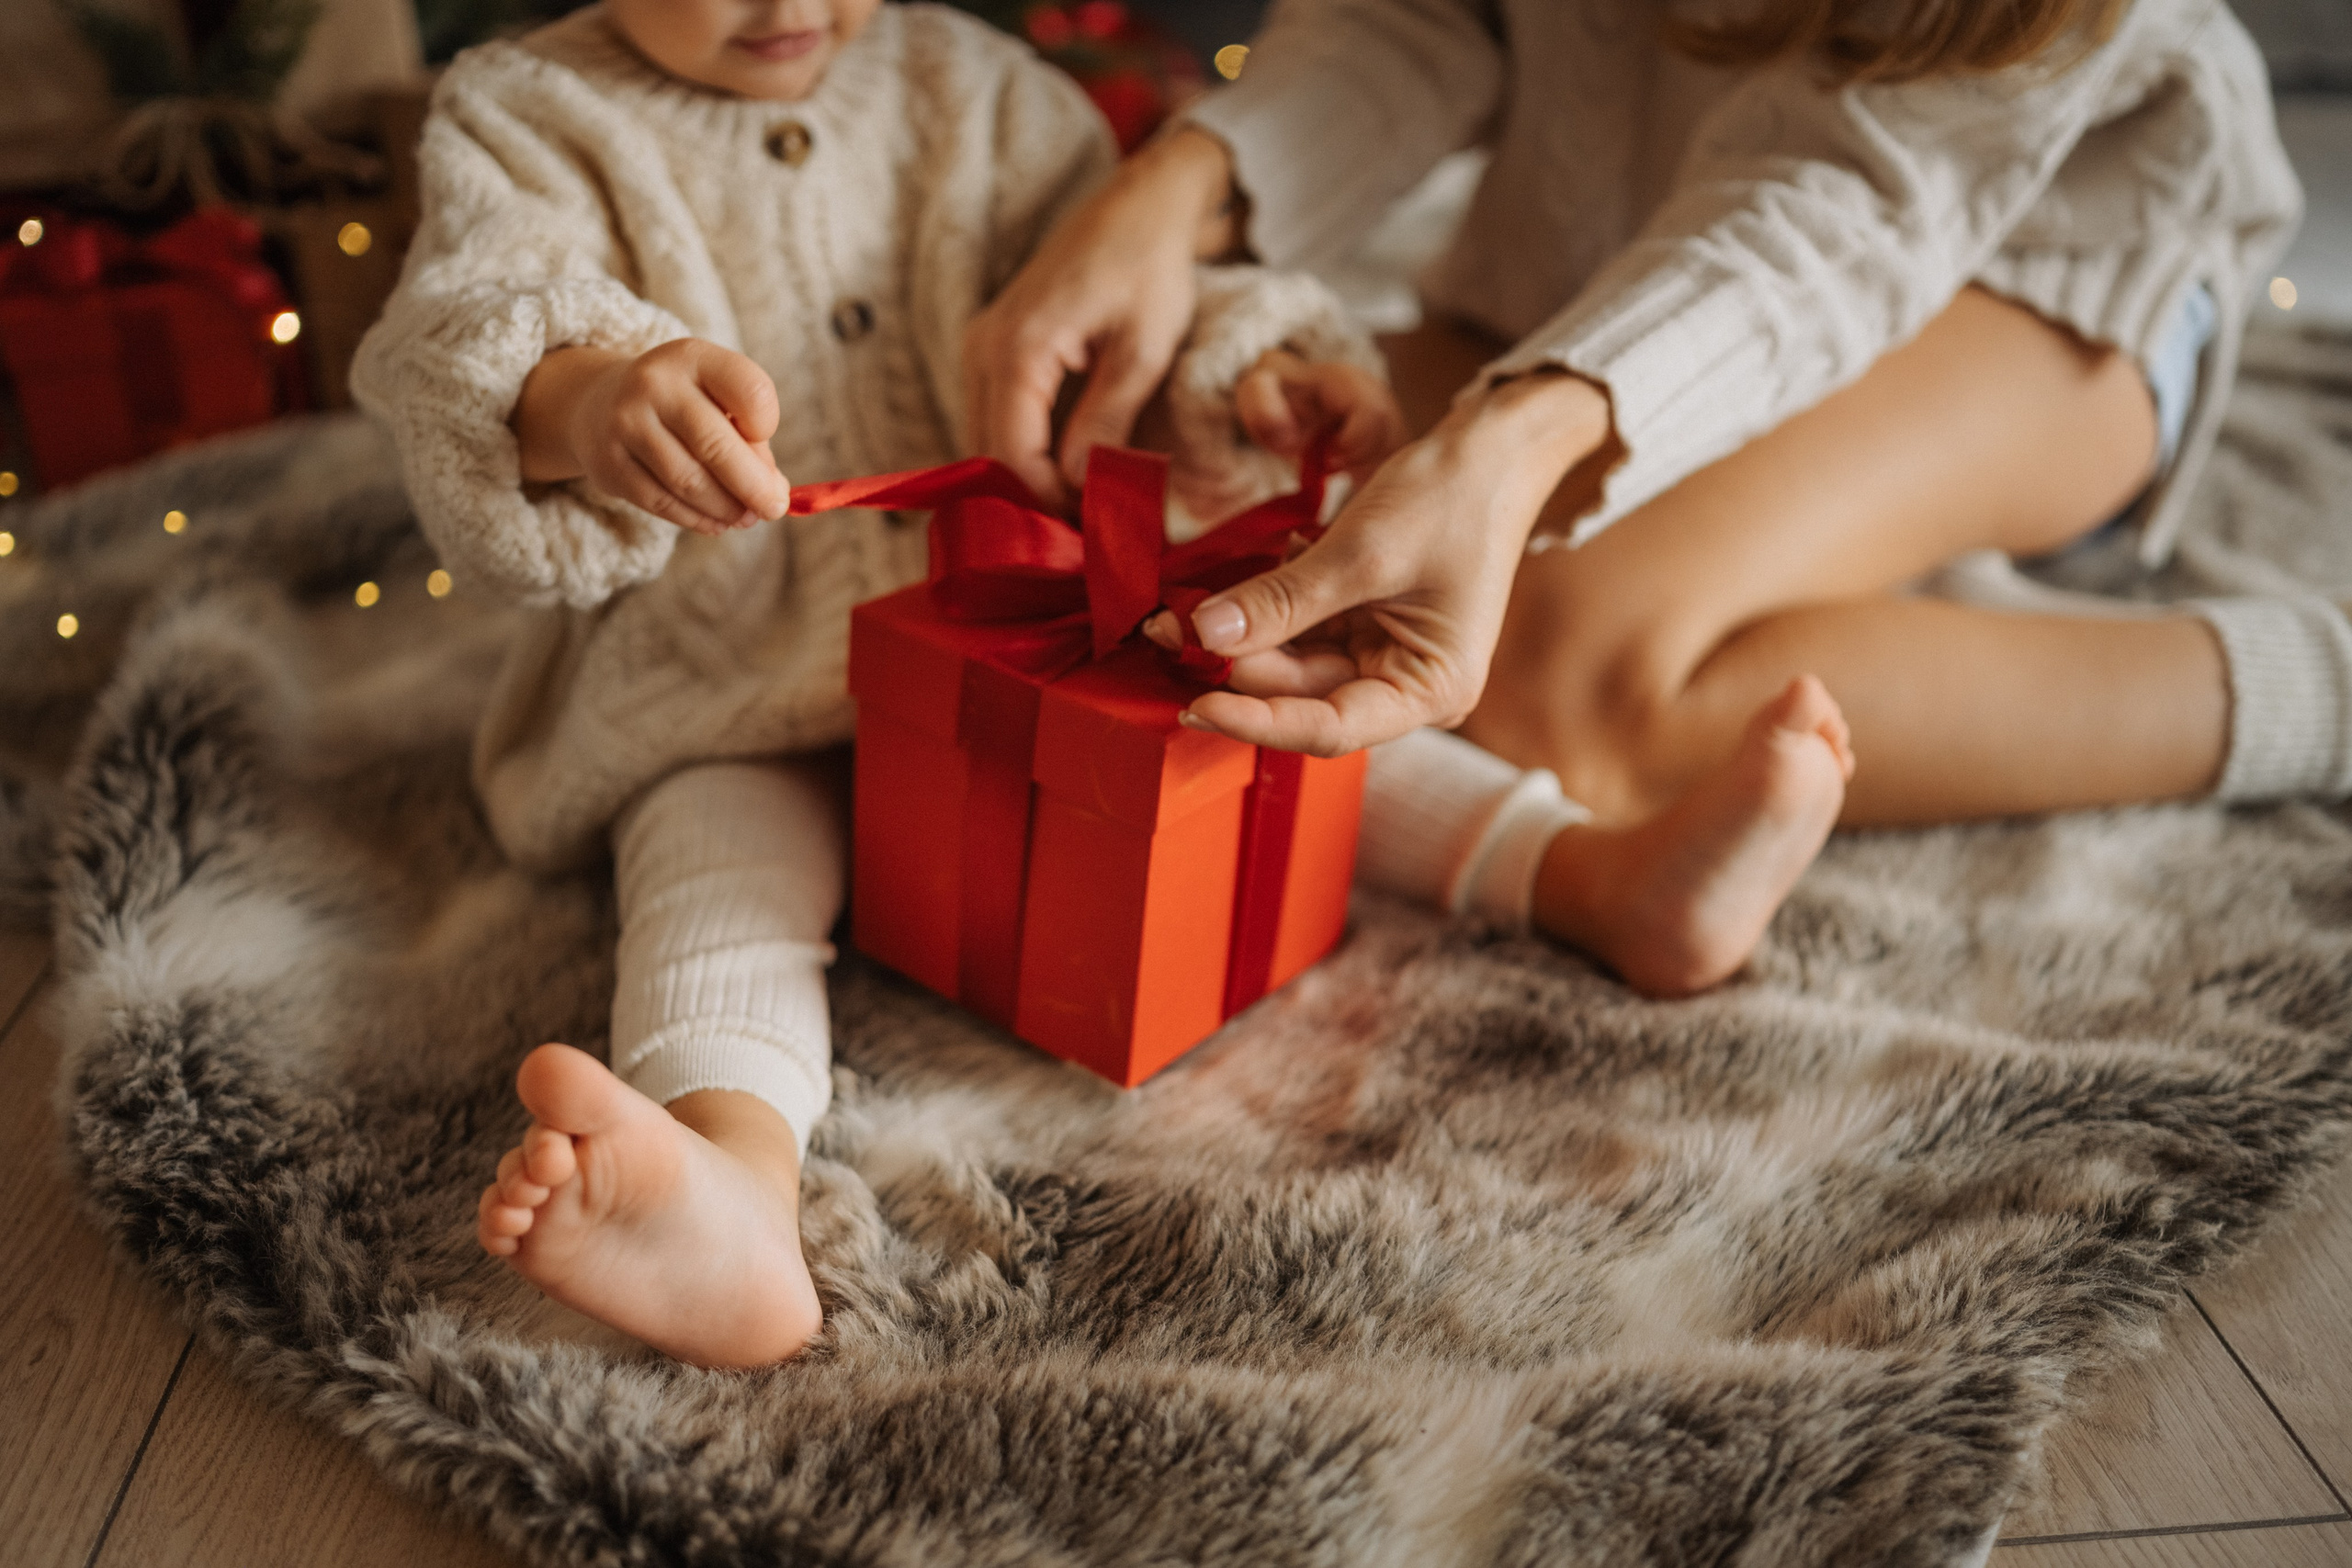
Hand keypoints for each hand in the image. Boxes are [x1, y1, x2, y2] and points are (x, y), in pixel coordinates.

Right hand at [512, 339, 788, 534]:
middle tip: (773, 508)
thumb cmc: (681, 405)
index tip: (764, 438)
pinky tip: (717, 522)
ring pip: (689, 482)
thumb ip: (750, 439)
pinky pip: (662, 503)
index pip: (751, 391)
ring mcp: (626, 423)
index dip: (767, 423)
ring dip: (727, 509)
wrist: (599, 402)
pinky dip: (697, 519)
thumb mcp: (716, 399)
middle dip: (754, 487)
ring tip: (746, 518)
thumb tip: (772, 494)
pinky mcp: (609, 463)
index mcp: (693, 357)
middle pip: (716, 445)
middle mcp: (654, 384)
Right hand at [964, 126, 1240, 508]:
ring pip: (989, 440)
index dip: (1047, 506)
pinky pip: (999, 416)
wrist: (1141, 205)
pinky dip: (1027, 450)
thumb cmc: (1150, 268)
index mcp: (1016, 350)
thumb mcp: (1144, 352)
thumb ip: (1107, 423)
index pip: (1011, 457)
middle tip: (1087, 536)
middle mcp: (983, 349)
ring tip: (1083, 510)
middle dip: (1034, 501)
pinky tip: (1068, 471)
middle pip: (989, 455)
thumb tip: (1081, 490)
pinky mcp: (995, 348)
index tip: (1091, 536)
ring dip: (1029, 479)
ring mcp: (981, 346)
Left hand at [1166, 372, 1613, 754]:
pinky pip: (1300, 632)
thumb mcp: (1360, 551)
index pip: (1328, 728)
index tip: (1195, 704)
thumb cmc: (1452, 499)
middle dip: (1235, 666)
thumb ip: (1282, 600)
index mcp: (1431, 690)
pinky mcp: (1363, 625)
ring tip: (1179, 613)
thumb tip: (1205, 634)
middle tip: (1167, 632)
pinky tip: (1235, 588)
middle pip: (1303, 695)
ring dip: (1239, 637)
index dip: (1256, 720)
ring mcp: (1384, 656)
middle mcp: (1407, 686)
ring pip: (1292, 664)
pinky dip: (1264, 611)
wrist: (1492, 451)